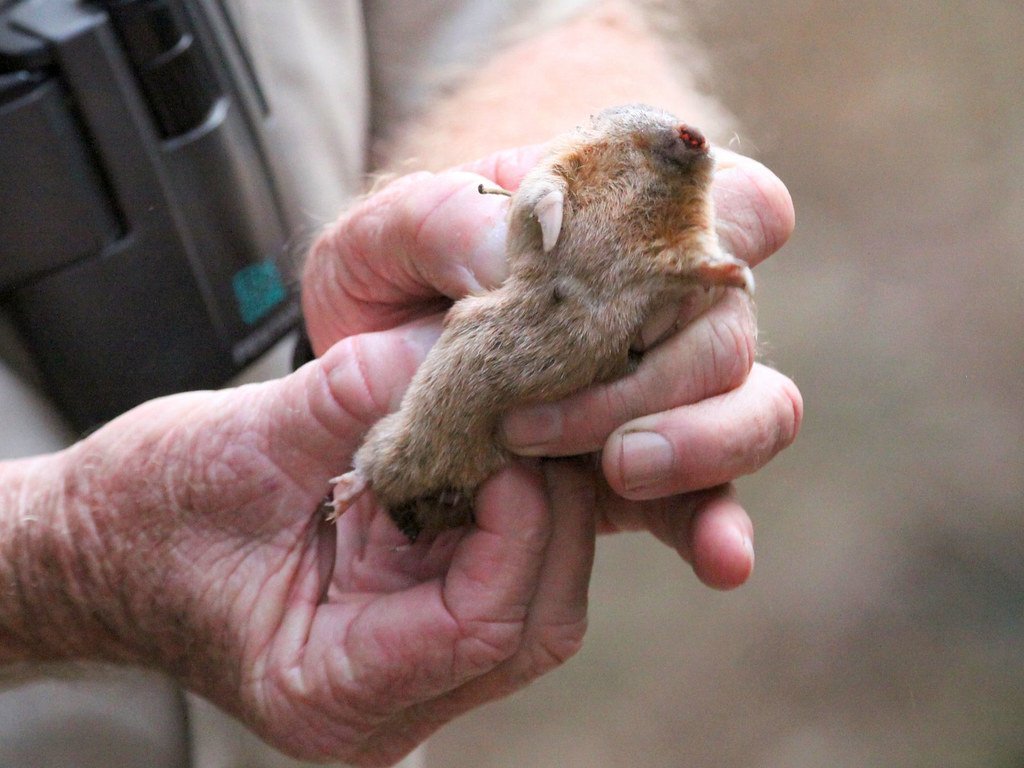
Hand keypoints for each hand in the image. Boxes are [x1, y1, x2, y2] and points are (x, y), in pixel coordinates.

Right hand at [1, 322, 595, 764]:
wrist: (97, 547)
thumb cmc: (139, 519)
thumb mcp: (241, 443)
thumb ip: (354, 394)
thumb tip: (453, 342)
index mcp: (329, 685)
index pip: (482, 625)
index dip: (517, 524)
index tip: (507, 440)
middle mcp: (382, 702)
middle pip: (535, 623)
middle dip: (549, 517)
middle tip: (526, 424)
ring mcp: (403, 667)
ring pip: (533, 602)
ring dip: (538, 512)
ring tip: (506, 431)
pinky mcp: (409, 622)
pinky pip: (498, 575)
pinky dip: (506, 512)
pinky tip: (483, 453)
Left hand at [302, 145, 801, 588]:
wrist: (374, 357)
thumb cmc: (395, 275)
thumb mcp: (390, 232)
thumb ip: (445, 220)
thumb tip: (513, 259)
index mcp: (630, 222)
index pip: (742, 203)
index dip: (723, 235)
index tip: (630, 277)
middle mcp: (669, 306)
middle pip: (730, 330)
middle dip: (660, 379)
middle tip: (549, 420)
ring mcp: (666, 391)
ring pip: (753, 409)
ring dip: (701, 444)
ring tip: (622, 471)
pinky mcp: (646, 468)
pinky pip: (709, 498)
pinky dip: (719, 527)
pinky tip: (720, 560)